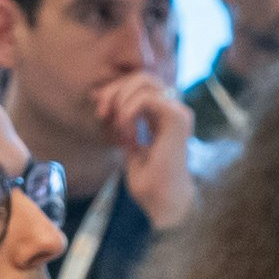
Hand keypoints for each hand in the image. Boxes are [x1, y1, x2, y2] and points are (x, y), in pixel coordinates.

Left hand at [99, 68, 196, 225]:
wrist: (163, 202)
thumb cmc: (148, 181)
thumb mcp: (126, 141)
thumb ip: (119, 118)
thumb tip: (100, 95)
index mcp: (163, 113)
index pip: (139, 84)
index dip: (115, 91)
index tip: (100, 113)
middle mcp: (174, 108)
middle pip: (141, 76)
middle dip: (114, 90)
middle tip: (101, 114)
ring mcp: (178, 111)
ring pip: (144, 80)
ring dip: (121, 99)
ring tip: (116, 125)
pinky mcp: (177, 118)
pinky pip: (147, 98)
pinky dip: (129, 111)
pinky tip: (126, 132)